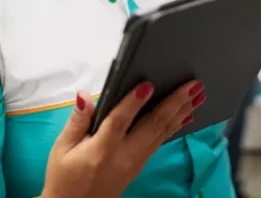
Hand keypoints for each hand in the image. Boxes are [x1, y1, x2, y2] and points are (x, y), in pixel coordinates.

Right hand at [40, 80, 205, 197]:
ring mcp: (136, 161)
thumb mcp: (62, 148)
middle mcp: (124, 155)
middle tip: (193, 85)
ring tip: (198, 95)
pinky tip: (186, 116)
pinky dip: (174, 127)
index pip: (119, 121)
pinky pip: (160, 142)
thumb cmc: (64, 176)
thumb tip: (86, 94)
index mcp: (101, 149)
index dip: (133, 102)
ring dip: (181, 112)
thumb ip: (77, 120)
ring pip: (162, 133)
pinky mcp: (140, 165)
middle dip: (175, 103)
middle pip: (152, 125)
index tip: (148, 84)